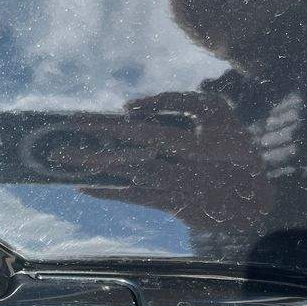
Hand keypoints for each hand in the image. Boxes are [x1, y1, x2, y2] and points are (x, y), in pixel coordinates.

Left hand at [60, 91, 271, 228]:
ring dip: (89, 170)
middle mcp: (169, 165)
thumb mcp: (214, 110)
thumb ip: (173, 101)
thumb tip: (129, 108)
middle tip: (54, 147)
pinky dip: (104, 193)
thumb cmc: (232, 145)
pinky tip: (82, 188)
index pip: (132, 129)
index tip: (74, 120)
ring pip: (118, 177)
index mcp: (181, 138)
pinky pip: (128, 198)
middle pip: (117, 156)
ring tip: (60, 163)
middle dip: (85, 151)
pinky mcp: (166, 204)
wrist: (253, 196)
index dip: (101, 125)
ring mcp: (166, 187)